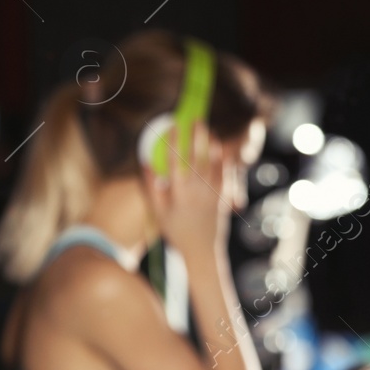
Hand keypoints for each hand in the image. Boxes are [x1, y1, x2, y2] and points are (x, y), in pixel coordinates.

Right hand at [143, 121, 228, 260]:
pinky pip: (224, 174)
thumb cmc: (176, 232)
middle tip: (195, 119)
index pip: (175, 161)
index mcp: (178, 193)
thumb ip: (151, 187)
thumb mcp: (158, 212)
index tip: (173, 126)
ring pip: (212, 163)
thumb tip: (145, 163)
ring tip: (208, 129)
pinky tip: (220, 149)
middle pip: (196, 157)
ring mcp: (211, 193)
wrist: (201, 250)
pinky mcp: (222, 197)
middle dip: (196, 136)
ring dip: (210, 144)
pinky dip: (222, 160)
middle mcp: (196, 190)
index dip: (174, 141)